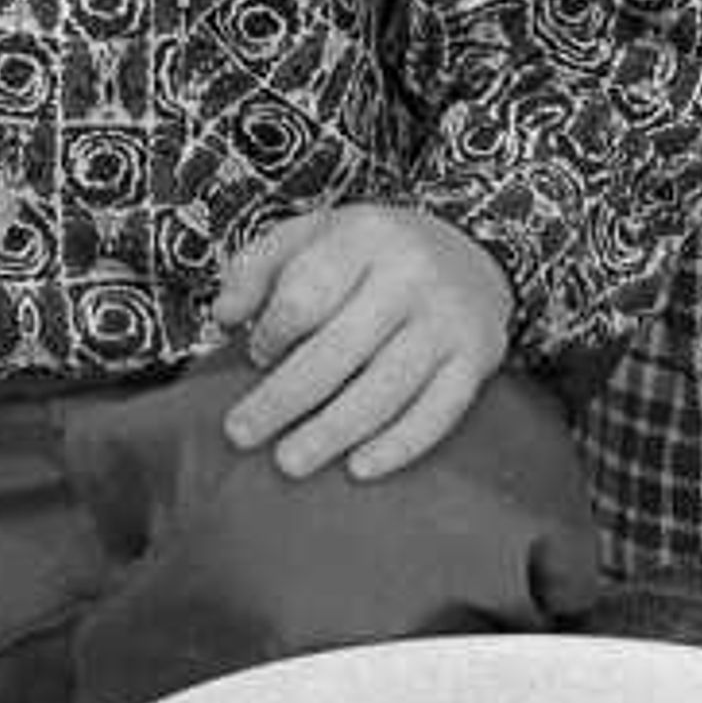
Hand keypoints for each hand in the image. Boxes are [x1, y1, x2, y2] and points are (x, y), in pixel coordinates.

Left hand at [213, 205, 510, 481]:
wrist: (474, 251)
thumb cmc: (374, 254)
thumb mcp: (315, 233)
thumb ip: (258, 266)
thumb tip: (223, 316)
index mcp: (366, 235)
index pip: (306, 294)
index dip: (271, 333)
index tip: (255, 357)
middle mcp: (412, 273)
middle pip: (339, 348)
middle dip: (283, 398)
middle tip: (241, 434)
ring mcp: (448, 318)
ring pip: (386, 388)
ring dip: (332, 432)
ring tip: (289, 462)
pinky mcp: (478, 357)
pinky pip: (439, 412)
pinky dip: (399, 445)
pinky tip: (359, 469)